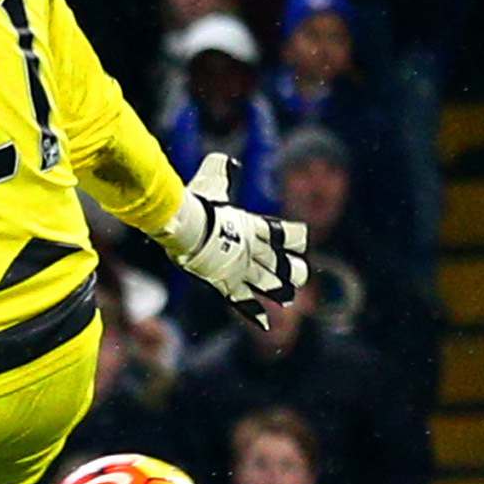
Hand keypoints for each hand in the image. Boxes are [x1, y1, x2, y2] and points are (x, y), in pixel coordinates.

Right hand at [162, 152, 307, 328]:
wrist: (182, 225)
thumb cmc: (195, 202)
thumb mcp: (209, 181)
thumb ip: (219, 169)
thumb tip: (224, 159)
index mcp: (254, 227)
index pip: (288, 234)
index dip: (297, 237)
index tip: (301, 239)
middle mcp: (253, 250)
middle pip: (285, 264)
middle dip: (294, 270)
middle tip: (298, 274)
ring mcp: (240, 268)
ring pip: (271, 285)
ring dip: (281, 291)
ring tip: (289, 297)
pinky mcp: (224, 283)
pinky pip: (243, 302)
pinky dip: (254, 314)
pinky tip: (267, 324)